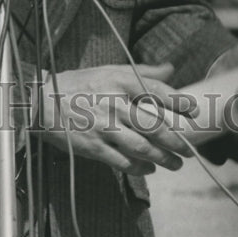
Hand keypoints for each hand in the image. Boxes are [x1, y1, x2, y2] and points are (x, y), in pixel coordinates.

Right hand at [36, 62, 196, 175]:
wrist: (44, 102)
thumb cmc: (80, 83)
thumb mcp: (111, 70)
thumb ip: (143, 71)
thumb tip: (171, 68)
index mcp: (121, 82)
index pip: (157, 91)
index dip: (179, 102)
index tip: (194, 110)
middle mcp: (116, 104)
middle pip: (154, 125)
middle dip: (175, 140)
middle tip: (188, 149)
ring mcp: (105, 127)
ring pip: (142, 147)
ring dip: (163, 158)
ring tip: (175, 164)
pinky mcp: (94, 147)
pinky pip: (123, 161)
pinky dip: (139, 167)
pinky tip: (149, 169)